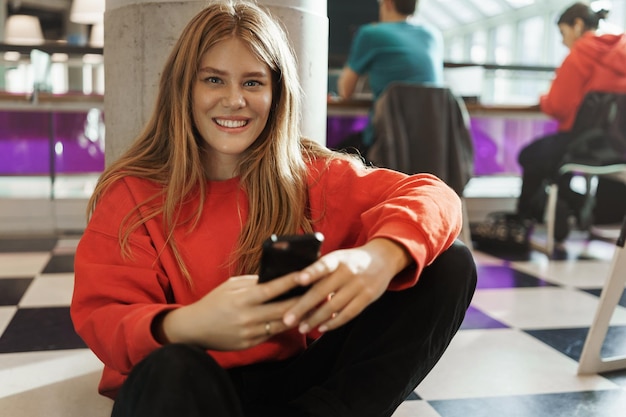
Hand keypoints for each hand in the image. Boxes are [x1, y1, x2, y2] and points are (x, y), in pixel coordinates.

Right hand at [156, 271, 305, 350]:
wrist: (195, 329)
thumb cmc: (214, 302)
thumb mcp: (230, 286)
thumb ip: (253, 282)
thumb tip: (276, 276)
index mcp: (242, 299)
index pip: (271, 289)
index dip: (290, 281)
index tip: (306, 274)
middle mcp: (247, 317)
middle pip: (282, 309)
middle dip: (302, 301)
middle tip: (320, 293)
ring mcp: (249, 333)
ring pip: (281, 324)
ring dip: (299, 316)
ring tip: (313, 307)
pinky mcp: (249, 344)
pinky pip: (272, 334)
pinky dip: (284, 326)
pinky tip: (296, 319)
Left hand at [282, 238, 410, 333]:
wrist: (383, 258)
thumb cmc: (351, 260)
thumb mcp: (338, 257)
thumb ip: (320, 269)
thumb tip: (294, 284)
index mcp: (337, 259)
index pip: (323, 265)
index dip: (311, 272)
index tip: (299, 280)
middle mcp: (348, 271)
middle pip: (322, 291)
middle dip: (303, 307)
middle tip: (288, 320)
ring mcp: (359, 285)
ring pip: (334, 306)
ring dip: (316, 319)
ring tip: (302, 328)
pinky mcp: (367, 297)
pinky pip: (348, 314)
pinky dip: (334, 322)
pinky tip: (322, 328)